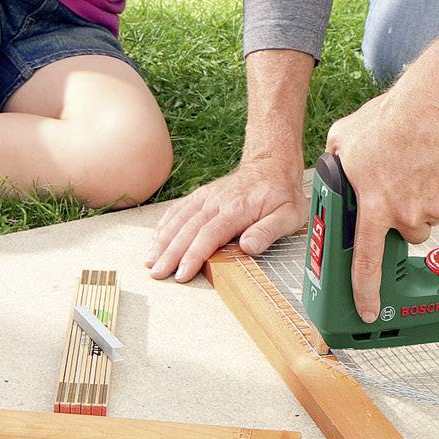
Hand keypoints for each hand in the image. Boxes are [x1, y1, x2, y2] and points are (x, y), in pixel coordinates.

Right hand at [146, 156, 307, 281]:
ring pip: (179, 219)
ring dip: (162, 240)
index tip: (181, 273)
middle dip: (170, 253)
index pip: (210, 234)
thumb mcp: (289, 215)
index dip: (193, 255)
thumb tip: (248, 247)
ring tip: (149, 260)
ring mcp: (207, 197)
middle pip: (188, 229)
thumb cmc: (282, 194)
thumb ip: (268, 231)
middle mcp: (217, 202)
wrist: (271, 164)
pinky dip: (165, 224)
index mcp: (237, 209)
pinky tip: (155, 239)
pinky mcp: (202, 195)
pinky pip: (179, 209)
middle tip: (157, 273)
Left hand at [325, 87, 438, 324]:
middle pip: (401, 236)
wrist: (434, 105)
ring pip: (423, 220)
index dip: (365, 295)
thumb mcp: (342, 141)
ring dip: (417, 204)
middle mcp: (404, 214)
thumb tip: (330, 172)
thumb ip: (334, 165)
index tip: (367, 313)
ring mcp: (433, 208)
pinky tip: (432, 166)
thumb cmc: (388, 120)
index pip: (365, 263)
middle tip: (394, 188)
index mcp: (373, 207)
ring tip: (412, 170)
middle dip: (397, 220)